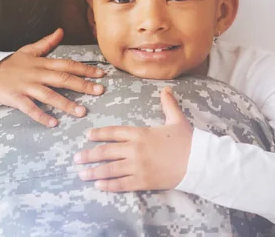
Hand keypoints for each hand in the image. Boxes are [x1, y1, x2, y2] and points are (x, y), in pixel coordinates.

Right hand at [0, 28, 104, 126]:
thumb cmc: (12, 64)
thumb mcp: (28, 51)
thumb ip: (46, 43)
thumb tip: (60, 30)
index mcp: (42, 63)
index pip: (67, 65)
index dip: (84, 69)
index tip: (101, 74)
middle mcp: (37, 74)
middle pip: (62, 79)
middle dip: (82, 85)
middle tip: (99, 91)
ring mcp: (26, 87)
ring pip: (49, 95)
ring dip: (65, 104)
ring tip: (81, 111)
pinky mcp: (16, 99)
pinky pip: (30, 108)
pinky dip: (41, 116)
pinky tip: (53, 123)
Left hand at [74, 87, 192, 191]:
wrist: (198, 161)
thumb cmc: (187, 140)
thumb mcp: (177, 119)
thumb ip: (168, 104)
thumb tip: (166, 89)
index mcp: (141, 133)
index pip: (114, 132)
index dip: (99, 134)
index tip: (88, 136)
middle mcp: (135, 149)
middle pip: (106, 151)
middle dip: (89, 155)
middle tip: (76, 158)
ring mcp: (138, 167)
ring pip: (110, 169)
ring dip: (93, 171)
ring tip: (81, 174)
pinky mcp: (143, 181)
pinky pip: (121, 184)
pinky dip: (108, 185)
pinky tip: (98, 185)